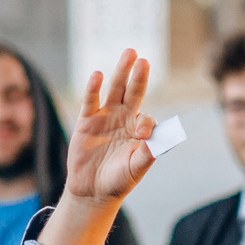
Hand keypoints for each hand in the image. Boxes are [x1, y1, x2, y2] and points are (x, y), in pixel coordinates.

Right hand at [60, 49, 157, 205]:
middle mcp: (125, 118)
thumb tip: (157, 137)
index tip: (140, 133)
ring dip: (122, 72)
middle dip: (139, 76)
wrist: (92, 191)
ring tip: (130, 53)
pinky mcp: (86, 120)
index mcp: (140, 130)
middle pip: (134, 92)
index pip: (147, 118)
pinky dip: (93, 88)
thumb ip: (147, 153)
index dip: (145, 123)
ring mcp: (106, 117)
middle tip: (143, 60)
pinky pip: (91, 100)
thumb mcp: (135, 169)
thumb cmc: (118, 180)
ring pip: (115, 89)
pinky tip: (98, 75)